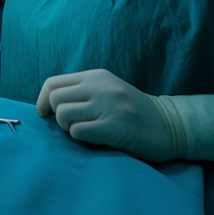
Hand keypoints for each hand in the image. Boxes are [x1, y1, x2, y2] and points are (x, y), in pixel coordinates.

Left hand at [38, 69, 181, 162]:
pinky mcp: (115, 127)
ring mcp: (109, 106)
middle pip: (55, 100)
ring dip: (68, 129)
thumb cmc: (133, 111)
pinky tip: (97, 138)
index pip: (52, 83)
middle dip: (57, 117)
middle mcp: (101, 87)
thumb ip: (81, 91)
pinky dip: (81, 138)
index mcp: (96, 76)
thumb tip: (46, 104)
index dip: (42, 100)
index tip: (45, 113)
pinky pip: (78, 132)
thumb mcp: (107, 90)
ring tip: (87, 131)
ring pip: (63, 116)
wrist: (171, 125)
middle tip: (73, 125)